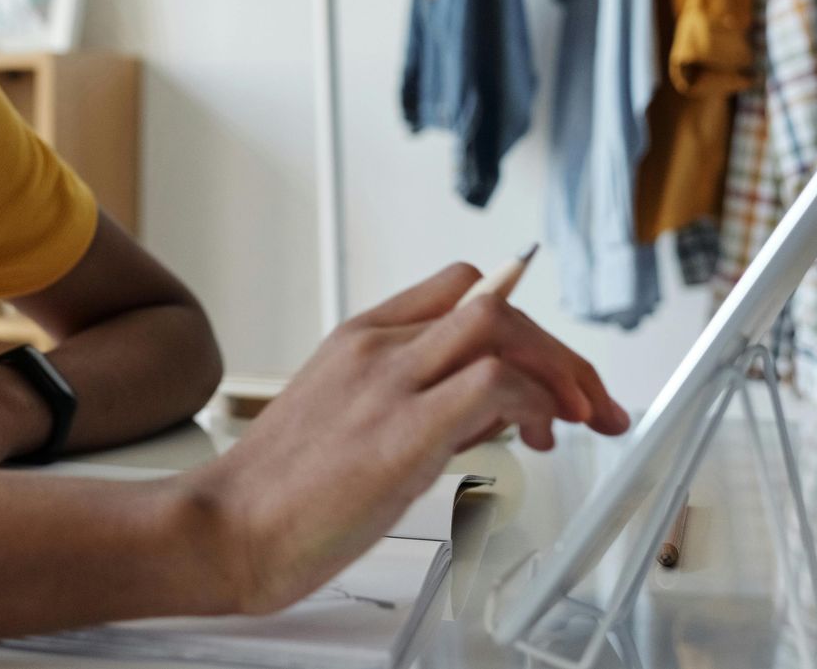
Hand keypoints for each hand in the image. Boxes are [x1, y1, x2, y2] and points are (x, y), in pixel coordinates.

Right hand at [183, 262, 630, 615]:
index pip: (458, 289)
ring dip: (559, 370)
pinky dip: (534, 403)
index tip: (551, 369)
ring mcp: (388, 384)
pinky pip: (494, 384)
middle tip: (590, 403)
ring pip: (501, 326)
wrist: (226, 527)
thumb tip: (484, 414)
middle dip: (561, 353)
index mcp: (358, 339)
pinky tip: (534, 436)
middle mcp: (376, 348)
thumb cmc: (280, 494)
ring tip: (576, 419)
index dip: (520, 320)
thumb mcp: (346, 422)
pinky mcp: (403, 431)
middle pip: (495, 303)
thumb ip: (412, 404)